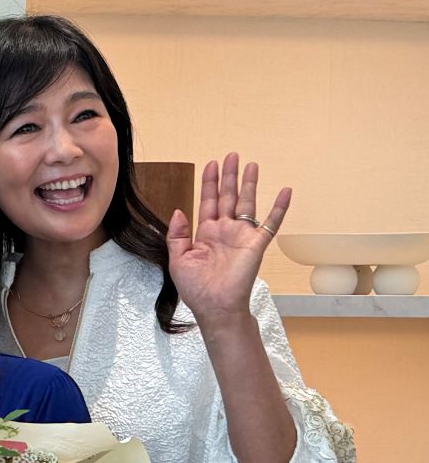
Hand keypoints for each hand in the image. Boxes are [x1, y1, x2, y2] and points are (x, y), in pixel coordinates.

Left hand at [166, 152, 288, 325]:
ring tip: (250, 165)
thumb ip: (177, 235)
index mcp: (205, 234)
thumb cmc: (196, 288)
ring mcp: (242, 236)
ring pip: (247, 203)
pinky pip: (271, 222)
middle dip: (228, 176)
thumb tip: (179, 210)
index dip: (209, 183)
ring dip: (249, 184)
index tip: (211, 164)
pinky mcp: (256, 244)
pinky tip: (285, 191)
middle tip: (231, 155)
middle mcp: (225, 231)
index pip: (207, 202)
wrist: (214, 306)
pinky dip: (279, 207)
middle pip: (227, 197)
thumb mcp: (178, 260)